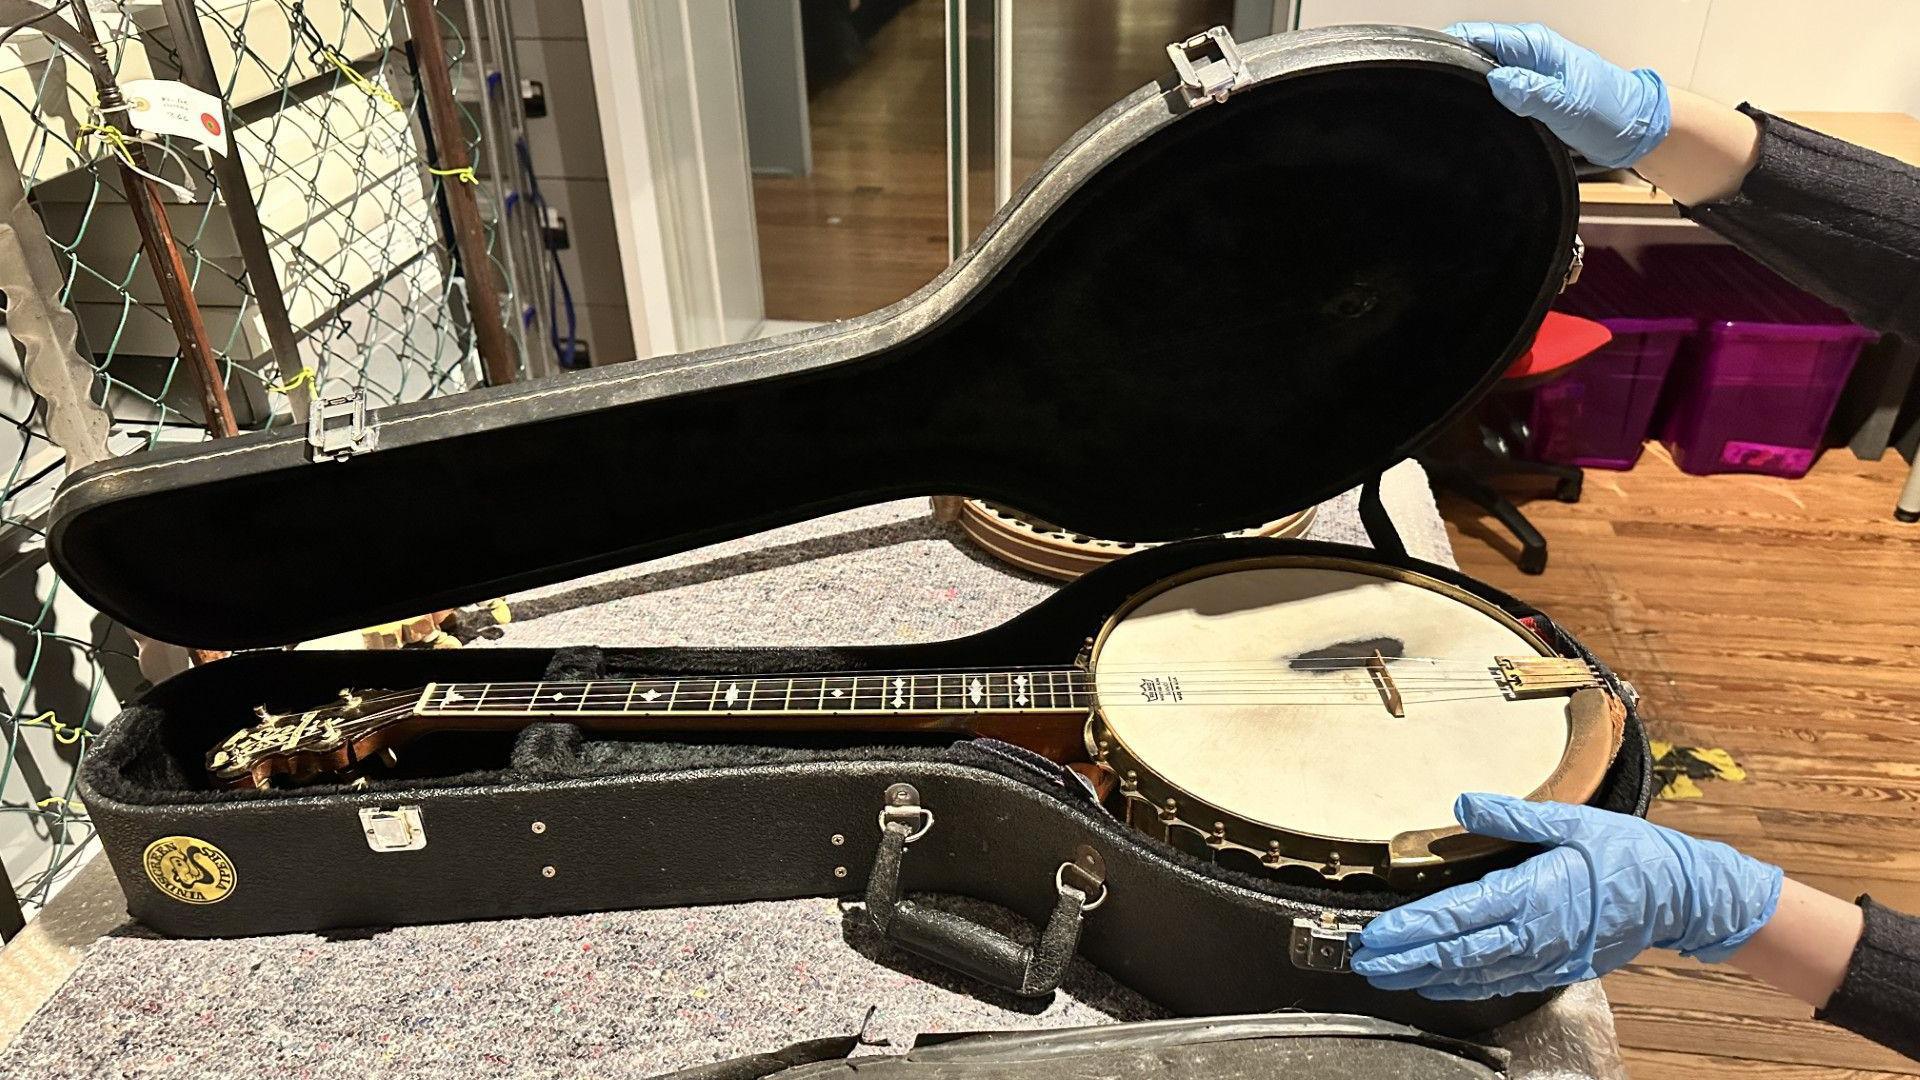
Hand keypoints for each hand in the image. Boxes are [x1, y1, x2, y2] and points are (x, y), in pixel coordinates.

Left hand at [1350, 793, 1782, 999]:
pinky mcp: (1558, 967)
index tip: (1377, 934)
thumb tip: (1463, 803)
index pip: (1457, 916)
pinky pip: (1502, 981)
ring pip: (1476, 974)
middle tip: (1364, 959)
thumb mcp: (1572, 820)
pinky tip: (1440, 984)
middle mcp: (1534, 934)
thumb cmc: (1627, 853)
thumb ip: (1513, 815)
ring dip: (1428, 975)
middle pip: (1457, 953)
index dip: (1412, 929)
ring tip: (1389, 975)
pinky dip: (1466, 985)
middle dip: (1407, 958)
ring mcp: (1546, 957)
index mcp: (1533, 894)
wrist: (1682, 895)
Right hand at [1445, 22, 1671, 168]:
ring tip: (1452, 106)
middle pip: (1472, 52)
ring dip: (1466, 87)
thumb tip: (1497, 81)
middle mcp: (1528, 54)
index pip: (1478, 35)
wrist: (1634, 131)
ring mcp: (1526, 72)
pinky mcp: (1527, 90)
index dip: (1448, 48)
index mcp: (1536, 46)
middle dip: (1451, 69)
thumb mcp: (1569, 105)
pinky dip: (1481, 99)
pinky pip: (1493, 89)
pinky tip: (1476, 113)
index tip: (1431, 68)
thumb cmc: (1611, 113)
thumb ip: (1531, 92)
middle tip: (1437, 96)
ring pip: (1480, 72)